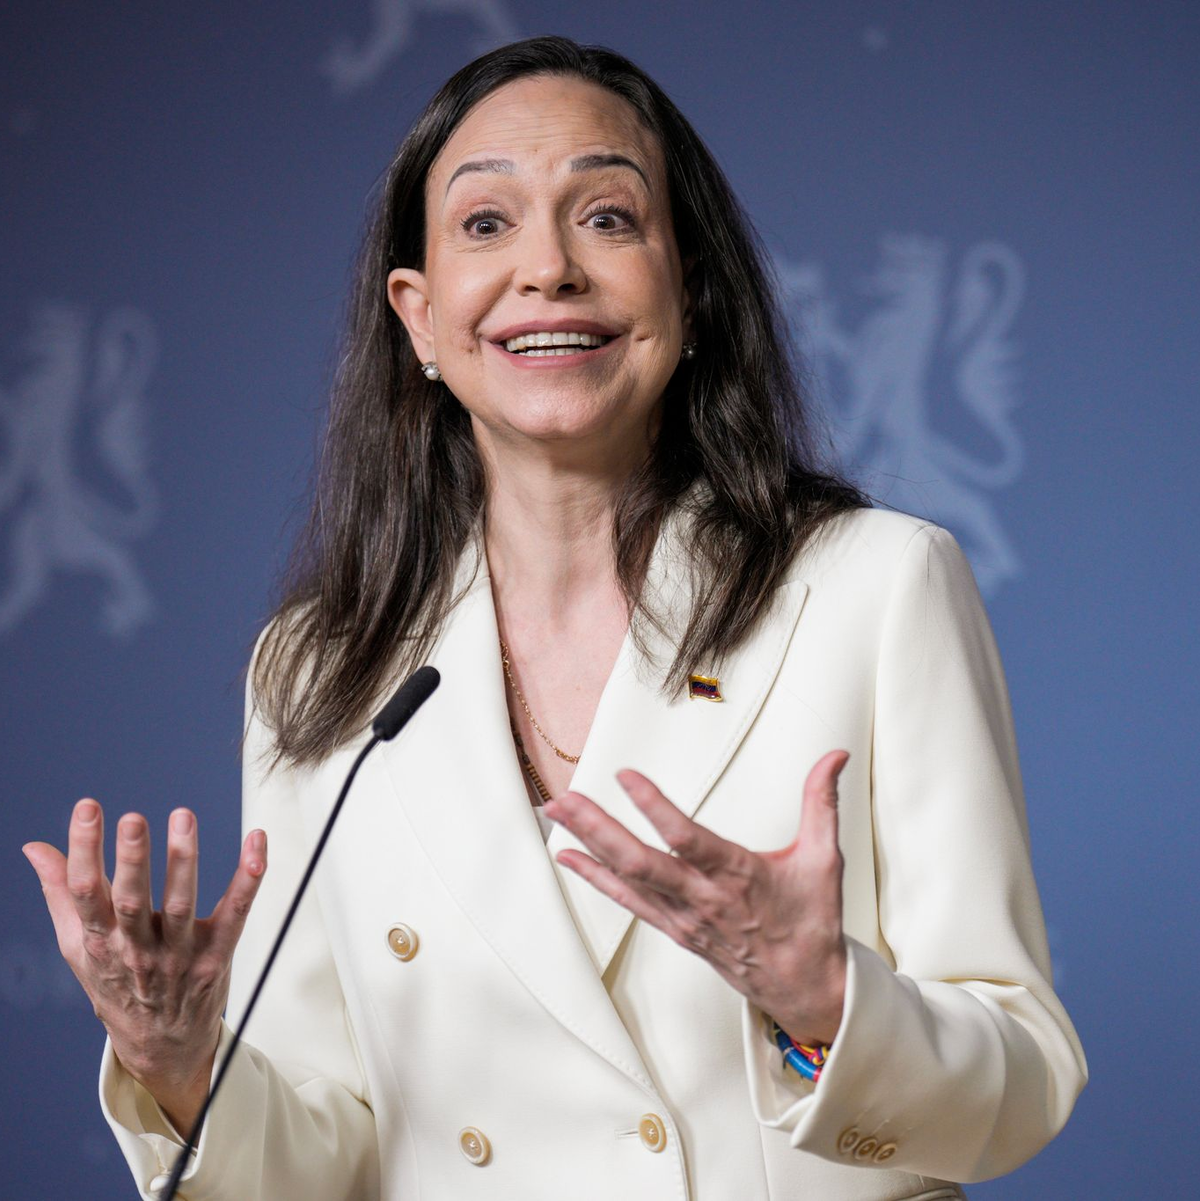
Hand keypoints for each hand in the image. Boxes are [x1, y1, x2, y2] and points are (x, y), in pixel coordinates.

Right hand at [22, 800, 266, 1132]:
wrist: (161, 1047)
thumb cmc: (118, 985)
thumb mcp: (80, 947)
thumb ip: (61, 893)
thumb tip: (35, 847)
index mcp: (100, 943)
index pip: (86, 894)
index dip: (84, 850)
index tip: (87, 808)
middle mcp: (138, 949)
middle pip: (133, 902)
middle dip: (132, 860)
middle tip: (132, 819)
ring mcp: (180, 955)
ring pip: (182, 904)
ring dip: (183, 860)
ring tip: (183, 818)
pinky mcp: (218, 955)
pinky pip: (237, 912)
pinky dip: (249, 877)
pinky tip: (256, 842)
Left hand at [544, 750, 848, 1045]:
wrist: (805, 990)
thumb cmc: (811, 921)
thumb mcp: (825, 859)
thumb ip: (822, 802)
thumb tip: (835, 755)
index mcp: (738, 875)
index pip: (687, 838)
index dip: (654, 807)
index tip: (625, 775)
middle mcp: (703, 898)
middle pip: (640, 861)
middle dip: (597, 827)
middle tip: (563, 798)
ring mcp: (684, 917)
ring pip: (627, 878)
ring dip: (588, 843)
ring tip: (555, 812)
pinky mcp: (675, 930)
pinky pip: (628, 902)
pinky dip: (596, 878)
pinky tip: (569, 857)